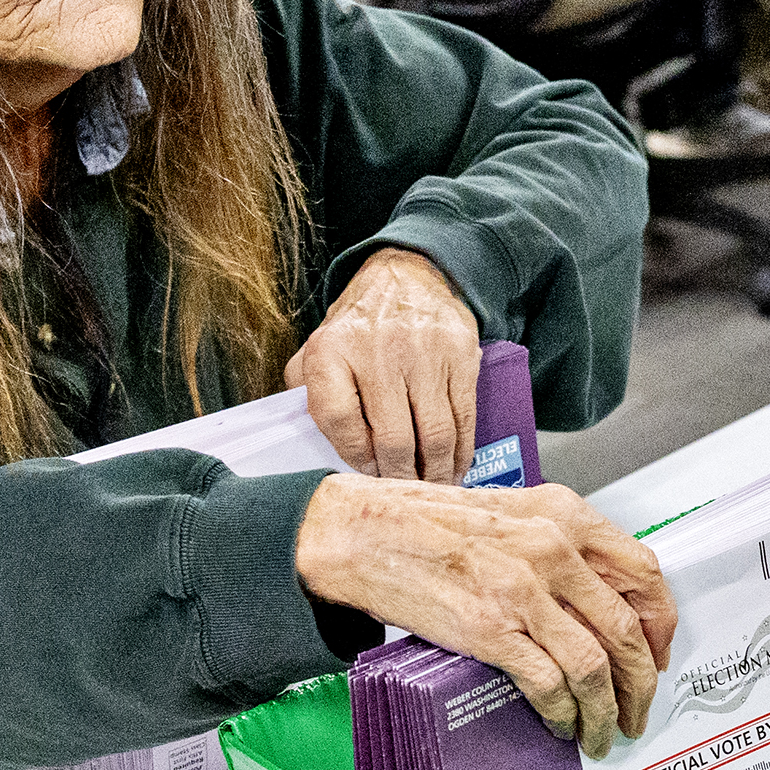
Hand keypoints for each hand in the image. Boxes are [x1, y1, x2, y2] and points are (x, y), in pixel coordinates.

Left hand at [287, 246, 486, 479]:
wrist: (408, 276)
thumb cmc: (358, 326)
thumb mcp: (318, 347)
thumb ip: (306, 392)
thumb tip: (311, 447)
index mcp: (331, 352)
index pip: (336, 420)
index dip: (352, 456)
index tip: (363, 473)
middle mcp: (376, 351)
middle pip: (392, 438)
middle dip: (398, 477)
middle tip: (401, 493)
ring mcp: (423, 353)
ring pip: (434, 435)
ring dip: (434, 473)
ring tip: (430, 487)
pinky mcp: (460, 355)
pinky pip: (463, 418)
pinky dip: (461, 452)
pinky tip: (454, 466)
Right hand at [295, 475, 676, 751]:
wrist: (361, 532)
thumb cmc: (426, 524)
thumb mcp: (511, 514)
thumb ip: (559, 547)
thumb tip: (597, 603)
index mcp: (564, 515)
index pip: (643, 574)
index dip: (661, 625)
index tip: (659, 655)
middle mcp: (553, 549)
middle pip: (628, 630)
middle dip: (642, 684)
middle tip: (638, 712)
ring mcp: (523, 591)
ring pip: (595, 666)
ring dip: (606, 711)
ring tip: (602, 734)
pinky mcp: (490, 629)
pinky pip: (549, 683)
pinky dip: (564, 713)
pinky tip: (561, 725)